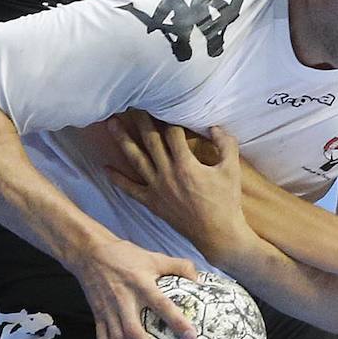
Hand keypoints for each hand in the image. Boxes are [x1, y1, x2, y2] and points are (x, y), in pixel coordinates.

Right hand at [69, 237, 198, 338]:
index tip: (191, 337)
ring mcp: (108, 311)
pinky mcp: (98, 317)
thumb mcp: (154, 257)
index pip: (161, 304)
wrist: (90, 254)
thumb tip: (200, 280)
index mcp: (140, 284)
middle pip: (134, 332)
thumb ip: (179, 266)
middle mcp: (124, 300)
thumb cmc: (125, 255)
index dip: (176, 321)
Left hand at [106, 112, 252, 266]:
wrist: (217, 235)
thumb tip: (214, 126)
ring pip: (136, 159)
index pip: (172, 134)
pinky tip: (106, 167)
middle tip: (130, 104)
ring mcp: (157, 188)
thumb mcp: (231, 170)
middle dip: (140, 121)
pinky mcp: (153, 203)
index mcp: (186, 164)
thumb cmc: (226, 202)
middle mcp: (167, 174)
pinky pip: (131, 189)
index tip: (160, 103)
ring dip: (123, 141)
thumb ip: (226, 145)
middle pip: (150, 141)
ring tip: (111, 124)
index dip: (167, 118)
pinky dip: (118, 179)